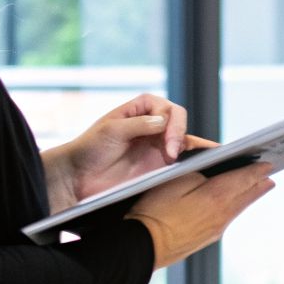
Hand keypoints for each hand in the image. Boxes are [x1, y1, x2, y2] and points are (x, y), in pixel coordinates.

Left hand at [45, 94, 194, 211]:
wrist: (80, 175)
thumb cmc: (90, 147)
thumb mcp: (111, 130)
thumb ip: (139, 124)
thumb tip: (163, 121)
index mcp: (139, 109)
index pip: (165, 108)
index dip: (169, 120)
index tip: (164, 137)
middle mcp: (151, 123)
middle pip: (178, 121)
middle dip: (177, 133)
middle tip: (170, 153)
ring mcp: (157, 143)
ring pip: (182, 138)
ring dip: (184, 145)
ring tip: (174, 158)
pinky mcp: (159, 162)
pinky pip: (182, 156)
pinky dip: (193, 154)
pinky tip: (203, 156)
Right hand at [127, 162, 274, 267]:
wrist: (144, 246)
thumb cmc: (155, 211)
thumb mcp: (175, 181)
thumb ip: (199, 173)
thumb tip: (215, 174)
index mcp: (216, 197)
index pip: (243, 179)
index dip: (256, 169)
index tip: (268, 162)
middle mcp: (222, 216)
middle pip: (246, 195)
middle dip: (258, 183)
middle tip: (270, 175)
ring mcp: (215, 230)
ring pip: (238, 208)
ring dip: (249, 195)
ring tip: (259, 187)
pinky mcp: (206, 238)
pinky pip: (227, 218)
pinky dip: (236, 207)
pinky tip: (234, 204)